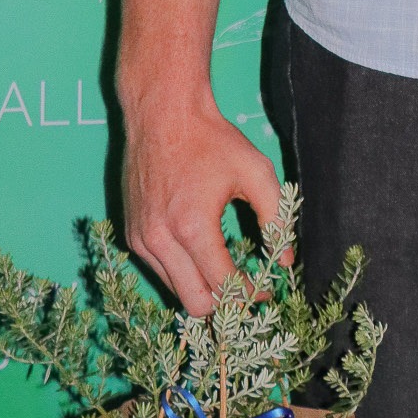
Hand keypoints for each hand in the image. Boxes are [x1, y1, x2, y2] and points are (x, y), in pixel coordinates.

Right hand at [121, 85, 281, 315]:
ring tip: (224, 271)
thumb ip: (276, 217)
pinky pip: (159, 270)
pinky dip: (181, 271)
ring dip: (201, 288)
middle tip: (244, 289)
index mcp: (192, 228)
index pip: (223, 286)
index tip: (265, 290)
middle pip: (195, 304)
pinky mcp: (132, 234)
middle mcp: (160, 240)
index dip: (249, 294)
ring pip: (175, 291)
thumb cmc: (211, 139)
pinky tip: (199, 251)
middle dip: (224, 304)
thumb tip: (285, 259)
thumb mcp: (255, 171)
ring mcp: (141, 239)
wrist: (162, 114)